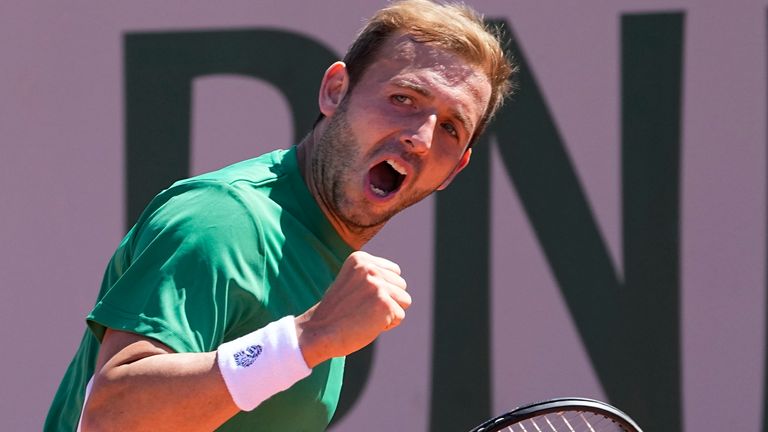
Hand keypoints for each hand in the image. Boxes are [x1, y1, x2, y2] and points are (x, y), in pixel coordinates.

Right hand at [295, 251, 410, 367]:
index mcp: (361, 258)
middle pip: (402, 285)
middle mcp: (370, 268)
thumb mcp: (352, 282)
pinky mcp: (384, 304)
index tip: (361, 298)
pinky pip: (400, 316)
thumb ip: (372, 275)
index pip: (395, 271)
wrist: (319, 332)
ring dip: (389, 312)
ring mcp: (377, 285)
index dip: (383, 289)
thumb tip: (399, 279)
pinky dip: (386, 325)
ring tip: (365, 315)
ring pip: (405, 300)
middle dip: (388, 300)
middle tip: (362, 309)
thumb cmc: (337, 312)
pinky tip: (367, 324)